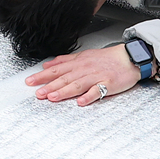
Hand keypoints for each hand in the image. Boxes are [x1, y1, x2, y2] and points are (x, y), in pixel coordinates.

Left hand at [24, 44, 140, 105]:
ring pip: (77, 84)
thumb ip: (65, 61)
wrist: (129, 57)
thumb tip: (47, 64)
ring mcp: (96, 76)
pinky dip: (89, 96)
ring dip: (64, 91)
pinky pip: (97, 91)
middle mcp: (85, 69)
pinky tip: (81, 102)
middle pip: (64, 78)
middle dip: (49, 85)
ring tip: (52, 97)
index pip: (57, 69)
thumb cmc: (107, 59)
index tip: (30, 81)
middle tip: (37, 93)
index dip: (42, 76)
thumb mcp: (83, 56)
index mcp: (78, 62)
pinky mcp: (108, 83)